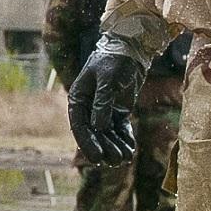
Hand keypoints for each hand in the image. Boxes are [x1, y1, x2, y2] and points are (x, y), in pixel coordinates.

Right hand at [68, 32, 147, 165]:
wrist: (131, 50)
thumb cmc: (114, 60)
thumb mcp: (107, 79)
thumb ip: (102, 103)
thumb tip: (98, 128)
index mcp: (78, 98)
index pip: (80, 125)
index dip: (87, 142)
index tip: (97, 157)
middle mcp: (88, 107)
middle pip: (94, 133)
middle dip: (104, 148)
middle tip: (115, 161)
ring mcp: (104, 110)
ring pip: (107, 134)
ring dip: (115, 146)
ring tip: (125, 158)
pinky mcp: (118, 111)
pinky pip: (120, 128)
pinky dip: (124, 139)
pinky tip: (131, 149)